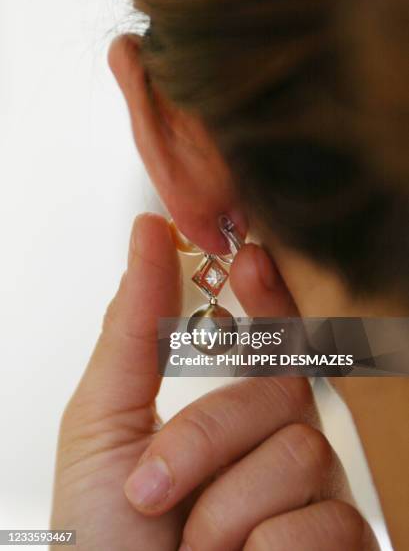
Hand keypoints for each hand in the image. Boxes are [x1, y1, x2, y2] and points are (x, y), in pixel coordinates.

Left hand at [51, 216, 378, 549]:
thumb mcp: (102, 422)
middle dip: (206, 435)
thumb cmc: (101, 538)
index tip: (247, 259)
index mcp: (231, 411)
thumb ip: (132, 327)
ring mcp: (315, 496)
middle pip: (283, 388)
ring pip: (302, 451)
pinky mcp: (342, 547)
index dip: (268, 294)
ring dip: (223, 508)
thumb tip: (148, 235)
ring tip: (192, 549)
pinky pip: (328, 519)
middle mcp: (281, 443)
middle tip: (153, 487)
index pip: (270, 335)